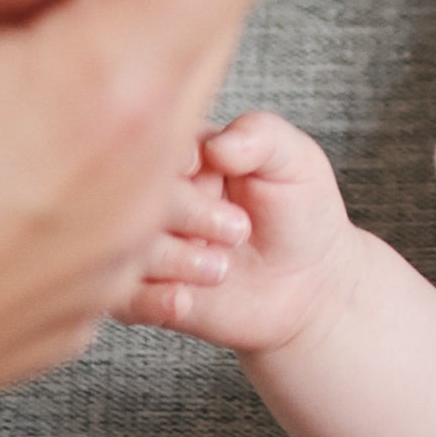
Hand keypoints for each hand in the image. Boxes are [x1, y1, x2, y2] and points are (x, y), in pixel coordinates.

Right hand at [119, 110, 356, 352]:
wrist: (312, 285)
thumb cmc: (301, 211)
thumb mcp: (294, 161)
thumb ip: (261, 136)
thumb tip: (216, 145)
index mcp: (179, 153)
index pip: (151, 142)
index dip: (169, 155)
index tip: (200, 168)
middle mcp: (153, 199)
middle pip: (135, 194)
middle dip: (185, 210)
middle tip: (239, 229)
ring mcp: (145, 247)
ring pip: (125, 246)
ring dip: (172, 258)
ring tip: (222, 268)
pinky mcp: (144, 296)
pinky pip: (123, 300)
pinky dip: (150, 300)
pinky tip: (185, 299)